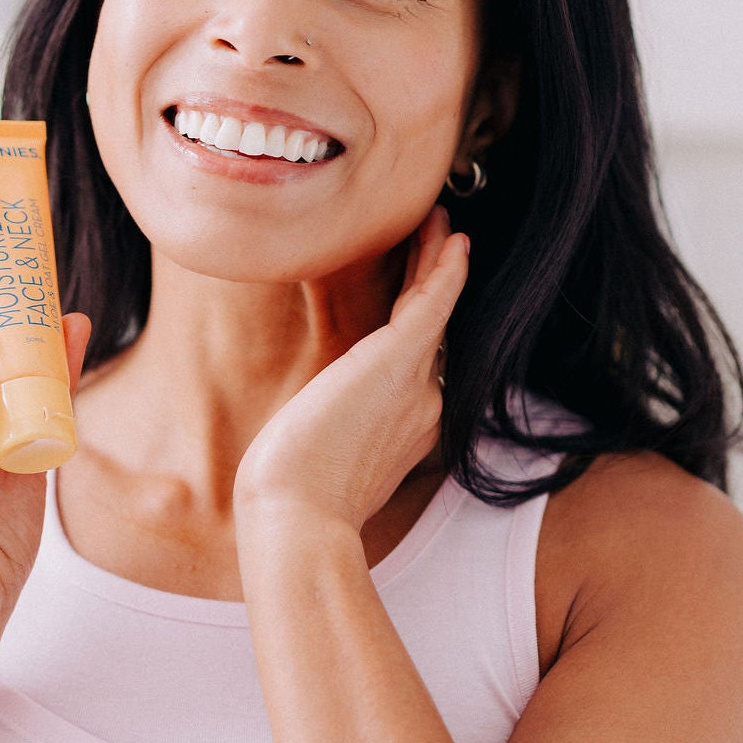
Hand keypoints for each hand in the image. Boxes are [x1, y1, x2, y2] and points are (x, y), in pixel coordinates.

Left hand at [233, 205, 468, 535]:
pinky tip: (451, 239)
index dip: (416, 319)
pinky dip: (444, 270)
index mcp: (404, 427)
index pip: (413, 361)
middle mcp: (421, 403)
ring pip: (434, 307)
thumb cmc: (291, 498)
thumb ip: (331, 430)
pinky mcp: (400, 361)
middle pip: (430, 327)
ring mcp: (416, 383)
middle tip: (442, 239)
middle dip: (434, 280)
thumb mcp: (317, 456)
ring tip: (440, 223)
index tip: (415, 288)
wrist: (296, 519)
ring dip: (439, 261)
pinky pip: (432, 302)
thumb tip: (314, 417)